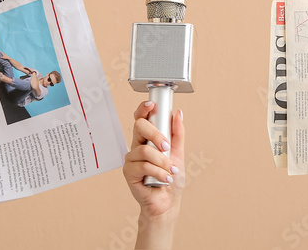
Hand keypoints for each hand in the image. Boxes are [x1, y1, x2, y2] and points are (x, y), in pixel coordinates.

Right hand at [123, 102, 184, 223]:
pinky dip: (158, 172)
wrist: (167, 201)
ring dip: (162, 161)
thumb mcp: (178, 153)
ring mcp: (131, 159)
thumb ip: (177, 133)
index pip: (140, 119)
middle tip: (167, 147)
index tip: (152, 105)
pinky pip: (143, 166)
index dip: (143, 109)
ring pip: (144, 150)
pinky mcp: (129, 172)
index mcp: (147, 139)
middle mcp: (137, 146)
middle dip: (156, 135)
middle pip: (139, 127)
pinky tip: (165, 178)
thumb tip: (178, 113)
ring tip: (171, 171)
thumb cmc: (171, 178)